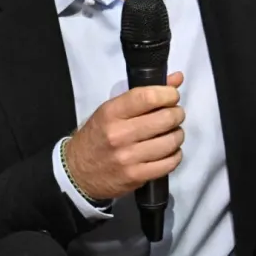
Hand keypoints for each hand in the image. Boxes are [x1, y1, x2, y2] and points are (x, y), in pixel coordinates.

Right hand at [64, 71, 185, 200]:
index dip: (168, 94)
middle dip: (176, 114)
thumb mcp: (111, 110)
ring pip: (171, 141)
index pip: (147, 97)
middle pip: (165, 118)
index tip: (172, 96)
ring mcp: (128, 158)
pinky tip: (169, 152)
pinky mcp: (136, 176)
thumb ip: (143, 94)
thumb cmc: (97, 136)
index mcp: (111, 113)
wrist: (77, 172)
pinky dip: (175, 155)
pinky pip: (169, 163)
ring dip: (177, 135)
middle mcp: (119, 134)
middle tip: (174, 115)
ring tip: (172, 133)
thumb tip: (177, 78)